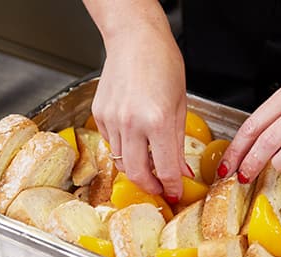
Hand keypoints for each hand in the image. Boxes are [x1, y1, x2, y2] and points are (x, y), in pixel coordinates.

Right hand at [91, 24, 191, 200]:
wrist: (135, 38)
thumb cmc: (162, 63)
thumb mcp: (180, 105)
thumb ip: (177, 143)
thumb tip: (179, 171)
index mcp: (158, 120)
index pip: (165, 168)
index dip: (172, 186)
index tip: (175, 193)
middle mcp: (131, 123)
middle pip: (136, 173)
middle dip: (149, 186)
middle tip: (160, 188)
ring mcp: (112, 119)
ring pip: (121, 161)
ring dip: (137, 168)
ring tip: (150, 164)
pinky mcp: (99, 114)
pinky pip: (111, 143)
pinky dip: (124, 148)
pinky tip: (135, 138)